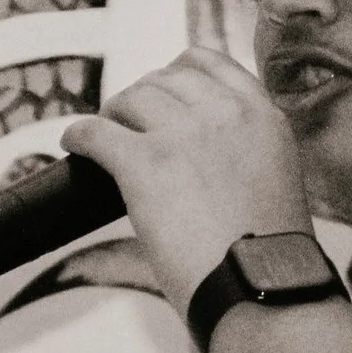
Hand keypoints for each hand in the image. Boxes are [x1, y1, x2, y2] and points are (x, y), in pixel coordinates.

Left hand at [60, 47, 312, 306]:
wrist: (262, 289)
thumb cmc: (270, 257)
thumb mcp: (278, 180)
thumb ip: (247, 151)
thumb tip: (204, 155)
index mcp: (263, 118)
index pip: (209, 63)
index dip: (176, 74)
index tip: (163, 92)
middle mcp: (226, 115)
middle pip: (163, 80)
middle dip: (142, 99)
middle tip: (128, 126)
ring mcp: (185, 135)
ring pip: (130, 99)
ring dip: (113, 116)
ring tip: (106, 139)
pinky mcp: (146, 162)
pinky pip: (96, 131)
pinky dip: (79, 135)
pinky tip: (74, 145)